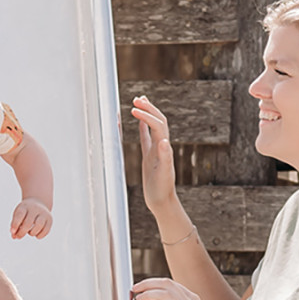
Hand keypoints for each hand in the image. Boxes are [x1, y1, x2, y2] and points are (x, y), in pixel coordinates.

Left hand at [10, 198, 51, 238]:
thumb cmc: (24, 212)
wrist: (38, 203)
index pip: (20, 215)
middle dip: (22, 232)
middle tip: (18, 236)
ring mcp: (44, 213)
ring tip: (30, 232)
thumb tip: (14, 237)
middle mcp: (35, 208)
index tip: (12, 232)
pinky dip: (39, 235)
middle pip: (28, 222)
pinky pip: (46, 230)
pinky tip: (36, 234)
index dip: (15, 224)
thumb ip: (14, 225)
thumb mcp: (17, 216)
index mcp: (25, 206)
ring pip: (39, 226)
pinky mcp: (50, 219)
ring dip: (32, 233)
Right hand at [133, 94, 179, 220]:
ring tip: (139, 101)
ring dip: (147, 112)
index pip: (157, 125)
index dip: (146, 116)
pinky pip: (146, 137)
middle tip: (137, 99)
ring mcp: (155, 150)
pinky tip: (139, 121)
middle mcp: (161, 146)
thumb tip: (165, 140)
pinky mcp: (150, 156)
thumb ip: (165, 157)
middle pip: (157, 120)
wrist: (162, 201)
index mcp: (163, 148)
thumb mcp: (163, 174)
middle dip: (148, 108)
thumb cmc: (162, 189)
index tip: (134, 110)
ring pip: (153, 126)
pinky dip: (143, 127)